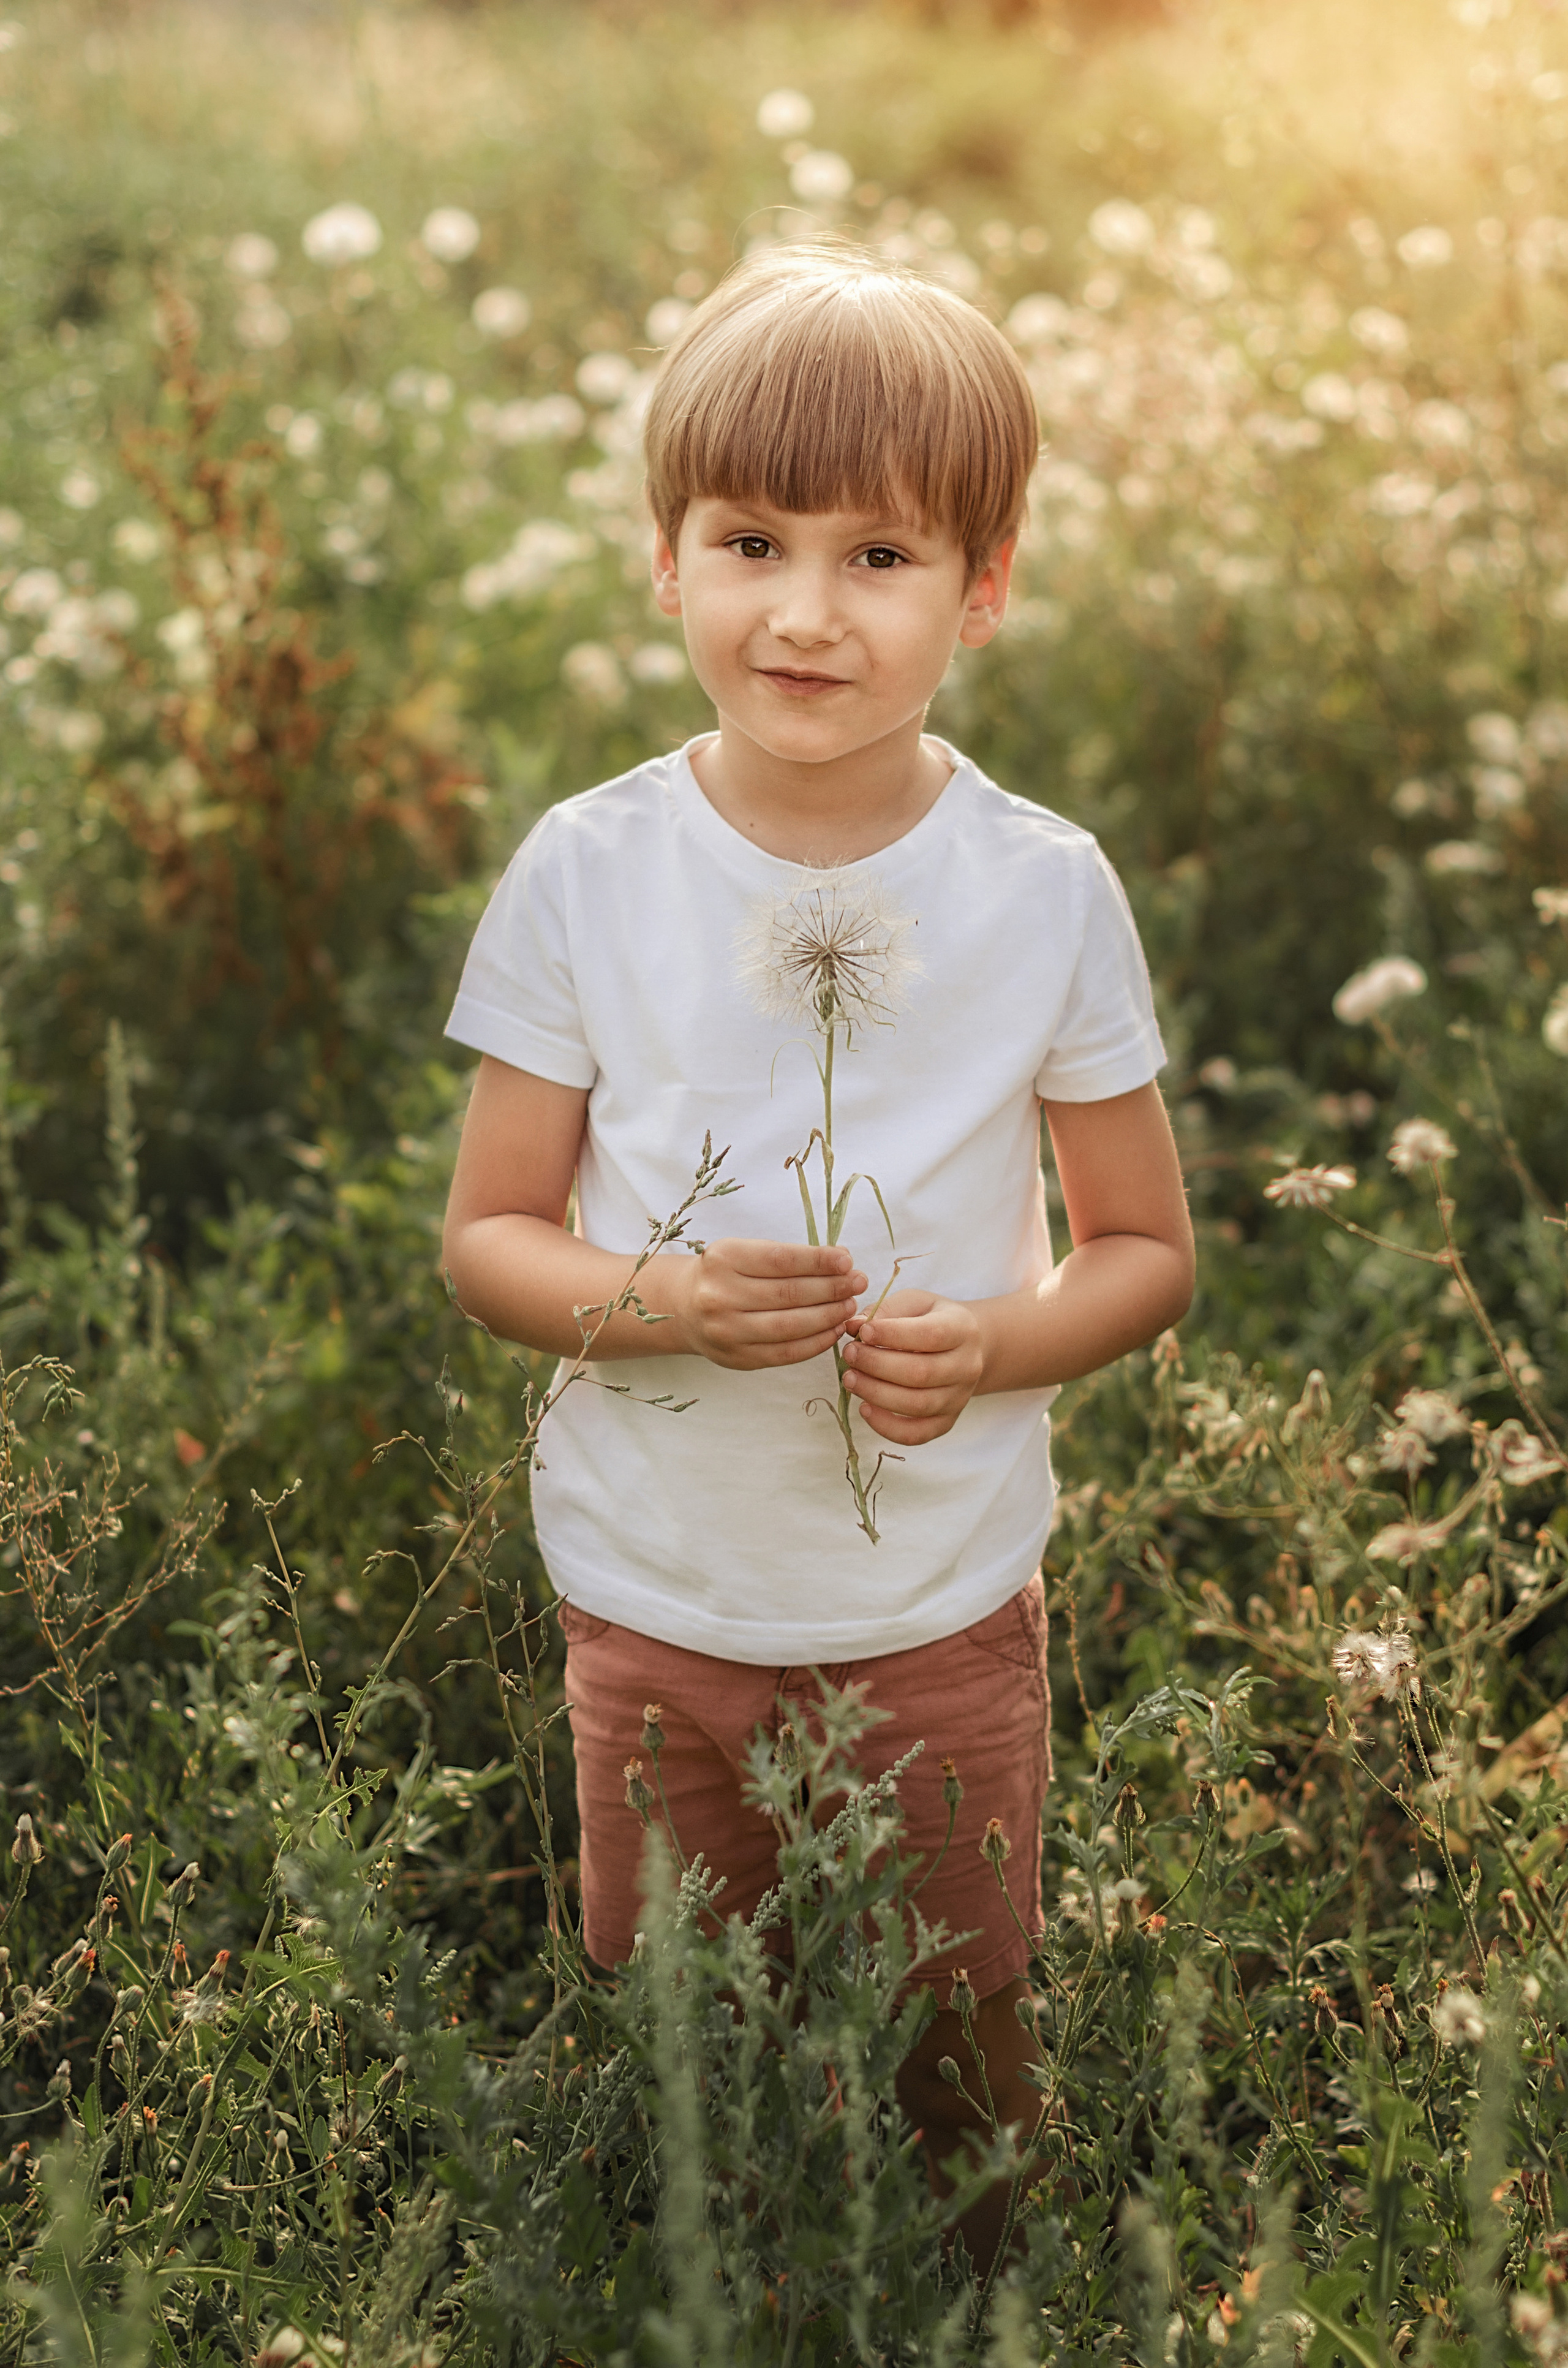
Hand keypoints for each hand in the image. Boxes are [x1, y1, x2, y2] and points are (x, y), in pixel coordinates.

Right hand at [670, 1239, 866, 1370]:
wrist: (685, 1309)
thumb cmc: (725, 1275)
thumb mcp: (746, 1253)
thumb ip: (790, 1257)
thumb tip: (842, 1260)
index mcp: (723, 1260)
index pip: (781, 1260)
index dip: (818, 1261)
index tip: (847, 1261)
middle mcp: (720, 1297)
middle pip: (789, 1294)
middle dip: (832, 1288)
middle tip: (858, 1283)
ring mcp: (727, 1332)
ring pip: (790, 1326)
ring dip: (829, 1316)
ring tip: (850, 1305)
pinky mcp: (738, 1359)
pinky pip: (786, 1353)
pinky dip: (816, 1342)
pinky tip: (834, 1330)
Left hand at [840, 1289, 984, 1444]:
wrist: (964, 1348)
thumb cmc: (932, 1320)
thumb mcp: (914, 1304)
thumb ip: (885, 1311)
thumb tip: (852, 1326)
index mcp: (962, 1330)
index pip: (930, 1335)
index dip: (893, 1334)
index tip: (862, 1331)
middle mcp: (966, 1366)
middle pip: (921, 1373)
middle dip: (878, 1365)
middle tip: (849, 1354)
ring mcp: (959, 1398)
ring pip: (918, 1405)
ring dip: (877, 1394)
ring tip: (850, 1379)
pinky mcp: (947, 1421)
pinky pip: (917, 1434)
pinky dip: (887, 1427)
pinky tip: (864, 1408)